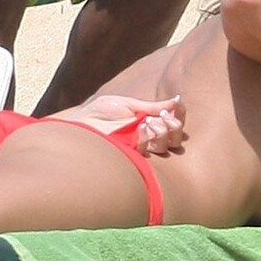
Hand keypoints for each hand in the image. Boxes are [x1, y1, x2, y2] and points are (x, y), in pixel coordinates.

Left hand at [62, 93, 186, 156]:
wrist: (82, 125)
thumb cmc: (99, 114)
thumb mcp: (127, 104)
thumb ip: (152, 106)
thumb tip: (175, 101)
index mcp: (147, 123)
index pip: (172, 122)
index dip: (178, 115)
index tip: (177, 105)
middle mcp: (147, 138)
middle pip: (175, 138)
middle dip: (175, 126)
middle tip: (164, 118)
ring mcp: (141, 150)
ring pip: (166, 146)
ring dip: (163, 132)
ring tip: (149, 123)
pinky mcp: (134, 159)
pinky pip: (151, 150)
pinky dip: (150, 138)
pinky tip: (142, 129)